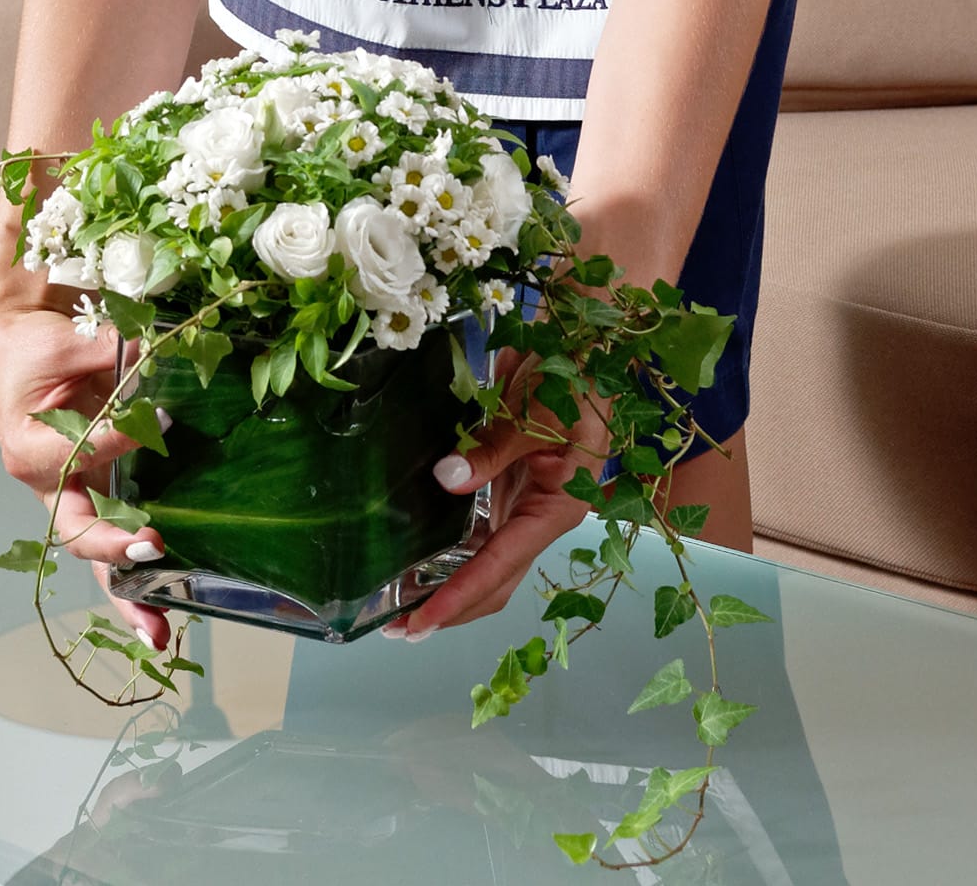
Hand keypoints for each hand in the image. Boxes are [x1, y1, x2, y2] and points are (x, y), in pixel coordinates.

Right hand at [0, 294, 173, 649]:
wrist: (15, 345)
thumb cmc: (29, 346)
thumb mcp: (59, 342)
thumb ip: (100, 350)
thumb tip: (141, 351)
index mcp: (29, 450)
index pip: (78, 453)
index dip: (119, 440)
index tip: (157, 417)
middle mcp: (48, 485)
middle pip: (78, 533)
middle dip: (114, 554)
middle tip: (151, 551)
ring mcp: (73, 497)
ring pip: (97, 557)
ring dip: (129, 598)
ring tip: (159, 636)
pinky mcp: (96, 495)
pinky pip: (114, 543)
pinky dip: (136, 582)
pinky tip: (166, 615)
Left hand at [385, 350, 608, 639]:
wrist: (578, 348)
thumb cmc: (570, 379)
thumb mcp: (537, 412)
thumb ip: (494, 447)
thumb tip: (447, 478)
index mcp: (556, 509)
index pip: (501, 565)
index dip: (460, 596)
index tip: (422, 620)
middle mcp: (539, 518)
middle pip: (493, 582)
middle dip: (449, 609)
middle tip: (398, 629)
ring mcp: (521, 508)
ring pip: (483, 566)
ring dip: (446, 589)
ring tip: (399, 609)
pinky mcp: (506, 492)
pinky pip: (476, 537)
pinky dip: (448, 557)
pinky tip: (417, 565)